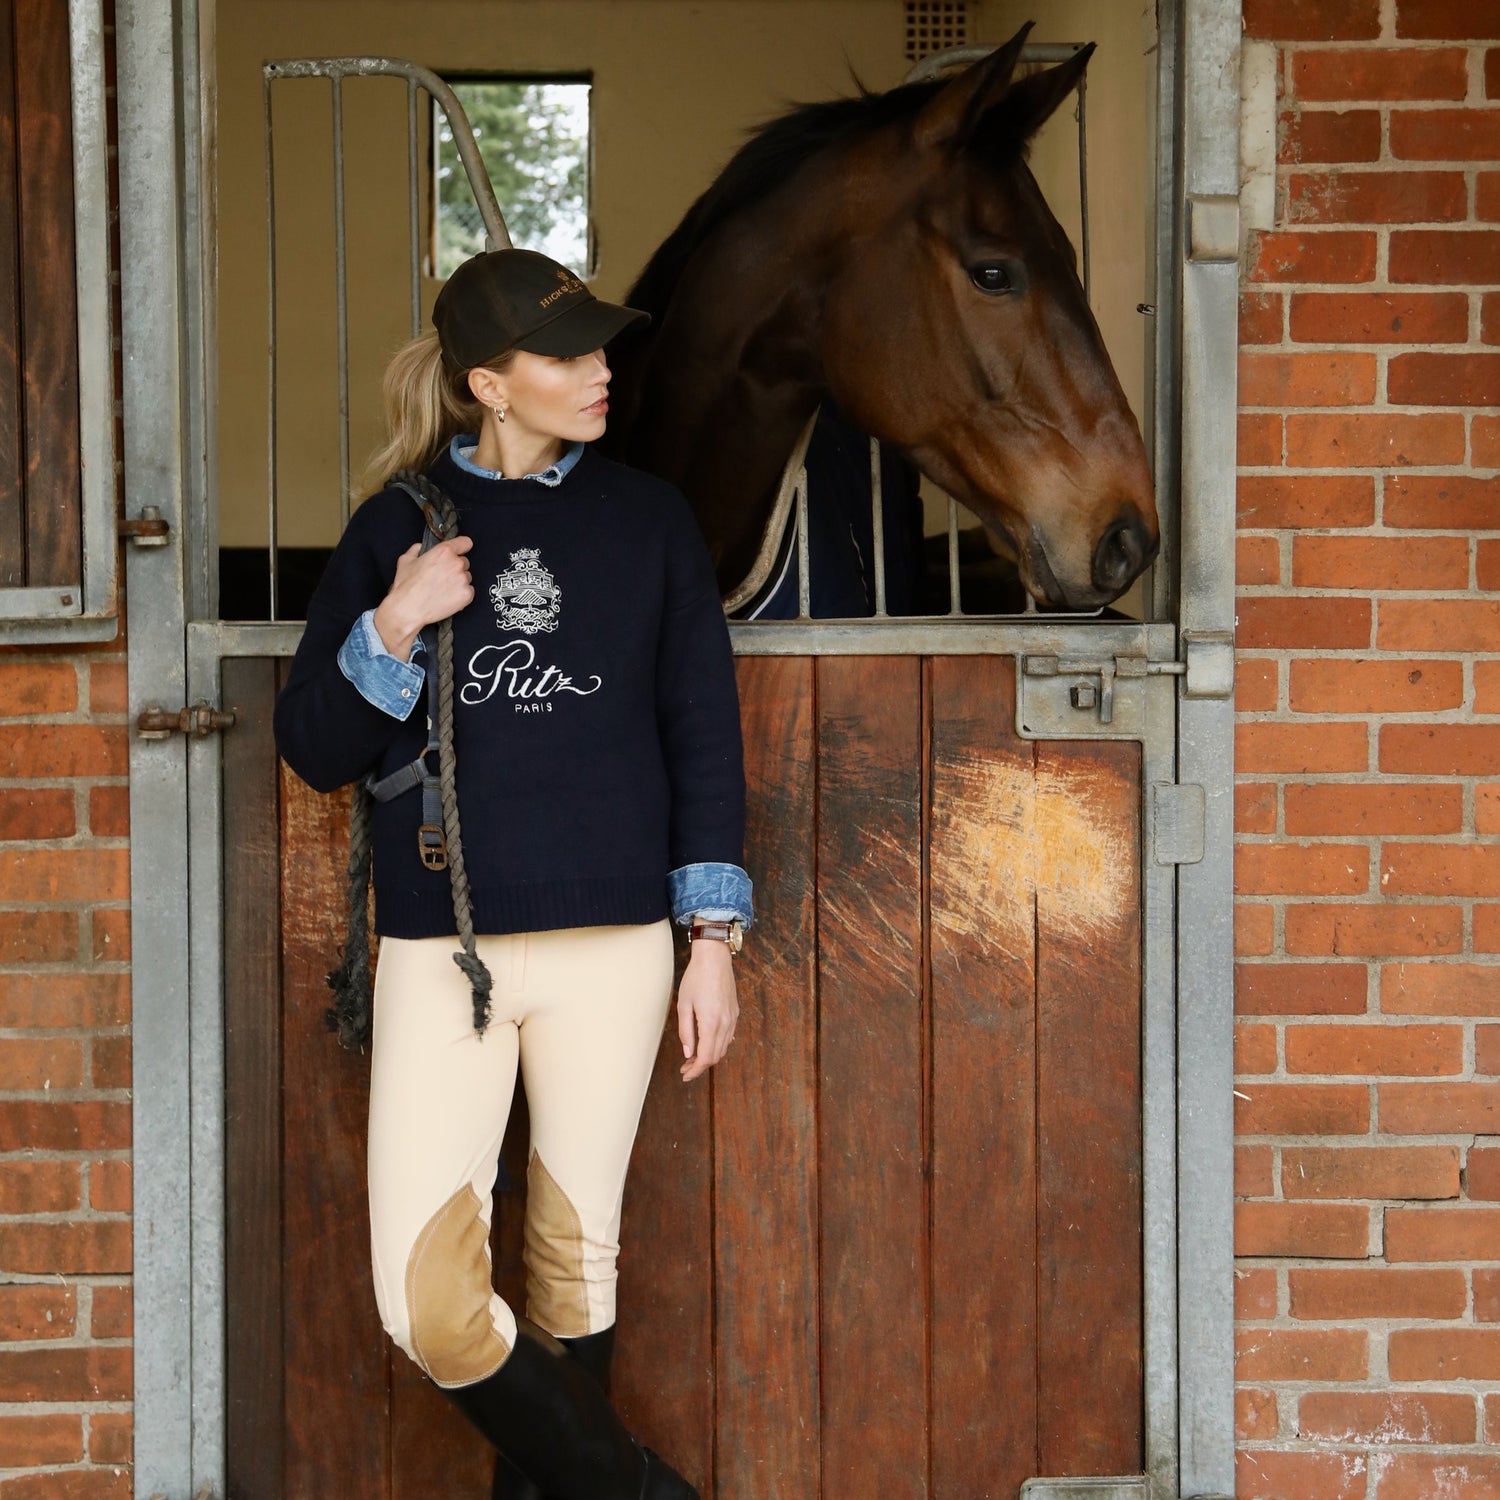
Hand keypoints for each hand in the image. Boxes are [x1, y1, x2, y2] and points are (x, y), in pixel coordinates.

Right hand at [373, 536, 475, 658]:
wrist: (408, 609)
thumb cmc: (407, 587)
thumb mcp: (406, 560)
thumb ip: (417, 549)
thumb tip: (421, 548)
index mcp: (444, 552)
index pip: (465, 542)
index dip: (461, 546)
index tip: (461, 550)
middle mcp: (456, 564)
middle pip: (464, 562)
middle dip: (454, 568)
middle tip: (441, 577)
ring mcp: (463, 580)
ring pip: (466, 577)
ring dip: (458, 582)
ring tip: (442, 589)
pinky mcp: (466, 594)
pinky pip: (469, 591)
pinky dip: (461, 594)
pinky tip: (447, 597)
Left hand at [677, 938, 738, 1081]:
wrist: (715, 958)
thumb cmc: (696, 978)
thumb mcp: (683, 1005)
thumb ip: (686, 1031)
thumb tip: (688, 1053)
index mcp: (711, 1023)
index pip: (705, 1057)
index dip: (695, 1071)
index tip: (685, 1075)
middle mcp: (725, 1023)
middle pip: (716, 1056)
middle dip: (700, 1066)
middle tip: (685, 1068)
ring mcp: (732, 1018)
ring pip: (723, 1048)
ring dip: (709, 1056)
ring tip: (693, 1057)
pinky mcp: (734, 1012)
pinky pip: (728, 1037)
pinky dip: (718, 1045)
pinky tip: (706, 1043)